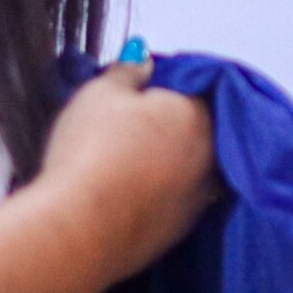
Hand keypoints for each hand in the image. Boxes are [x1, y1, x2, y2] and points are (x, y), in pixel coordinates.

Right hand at [40, 62, 217, 281]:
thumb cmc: (91, 151)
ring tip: (127, 160)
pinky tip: (129, 191)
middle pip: (199, 131)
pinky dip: (161, 192)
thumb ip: (128, 72)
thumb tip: (143, 62)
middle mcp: (212, 158)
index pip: (197, 90)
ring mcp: (201, 198)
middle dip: (171, 126)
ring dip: (169, 161)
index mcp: (198, 116)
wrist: (81, 229)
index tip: (138, 93)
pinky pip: (178, 199)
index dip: (167, 88)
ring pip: (191, 168)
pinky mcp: (183, 230)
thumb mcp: (100, 93)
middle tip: (129, 126)